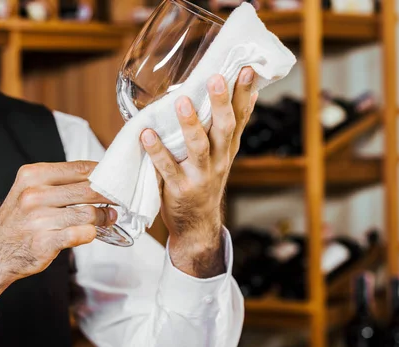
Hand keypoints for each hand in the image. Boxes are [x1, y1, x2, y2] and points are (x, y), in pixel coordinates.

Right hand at [0, 161, 115, 317]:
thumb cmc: (16, 222)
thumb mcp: (28, 191)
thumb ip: (59, 183)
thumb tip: (97, 178)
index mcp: (33, 176)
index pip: (80, 168)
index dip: (104, 173)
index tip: (116, 178)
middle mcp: (35, 195)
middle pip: (89, 188)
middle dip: (110, 194)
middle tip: (120, 199)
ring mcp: (40, 219)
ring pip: (89, 212)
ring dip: (103, 217)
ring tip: (107, 218)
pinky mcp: (46, 242)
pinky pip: (82, 233)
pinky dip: (91, 233)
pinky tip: (92, 232)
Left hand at [141, 67, 257, 277]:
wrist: (197, 225)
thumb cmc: (206, 182)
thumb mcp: (223, 155)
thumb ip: (231, 127)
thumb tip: (251, 93)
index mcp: (227, 149)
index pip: (240, 117)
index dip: (244, 94)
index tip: (248, 69)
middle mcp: (218, 161)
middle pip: (223, 128)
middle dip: (221, 103)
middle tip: (216, 78)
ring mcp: (199, 176)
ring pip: (198, 147)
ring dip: (190, 125)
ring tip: (181, 102)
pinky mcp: (178, 189)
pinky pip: (166, 168)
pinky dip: (156, 151)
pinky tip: (146, 134)